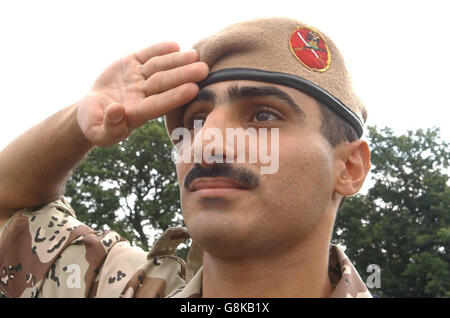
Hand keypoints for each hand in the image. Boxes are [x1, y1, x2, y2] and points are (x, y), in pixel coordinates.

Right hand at [76, 42, 207, 146]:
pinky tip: (175, 46)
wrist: (92, 109)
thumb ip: (109, 126)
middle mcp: (142, 95)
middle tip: (204, 70)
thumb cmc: (96, 124)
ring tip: (195, 54)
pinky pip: (147, 56)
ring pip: (159, 68)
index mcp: (137, 113)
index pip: (159, 104)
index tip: (193, 90)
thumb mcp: (97, 132)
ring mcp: (138, 79)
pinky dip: (159, 50)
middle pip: (164, 84)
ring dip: (177, 61)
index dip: (175, 97)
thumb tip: (117, 110)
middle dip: (183, 76)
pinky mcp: (132, 64)